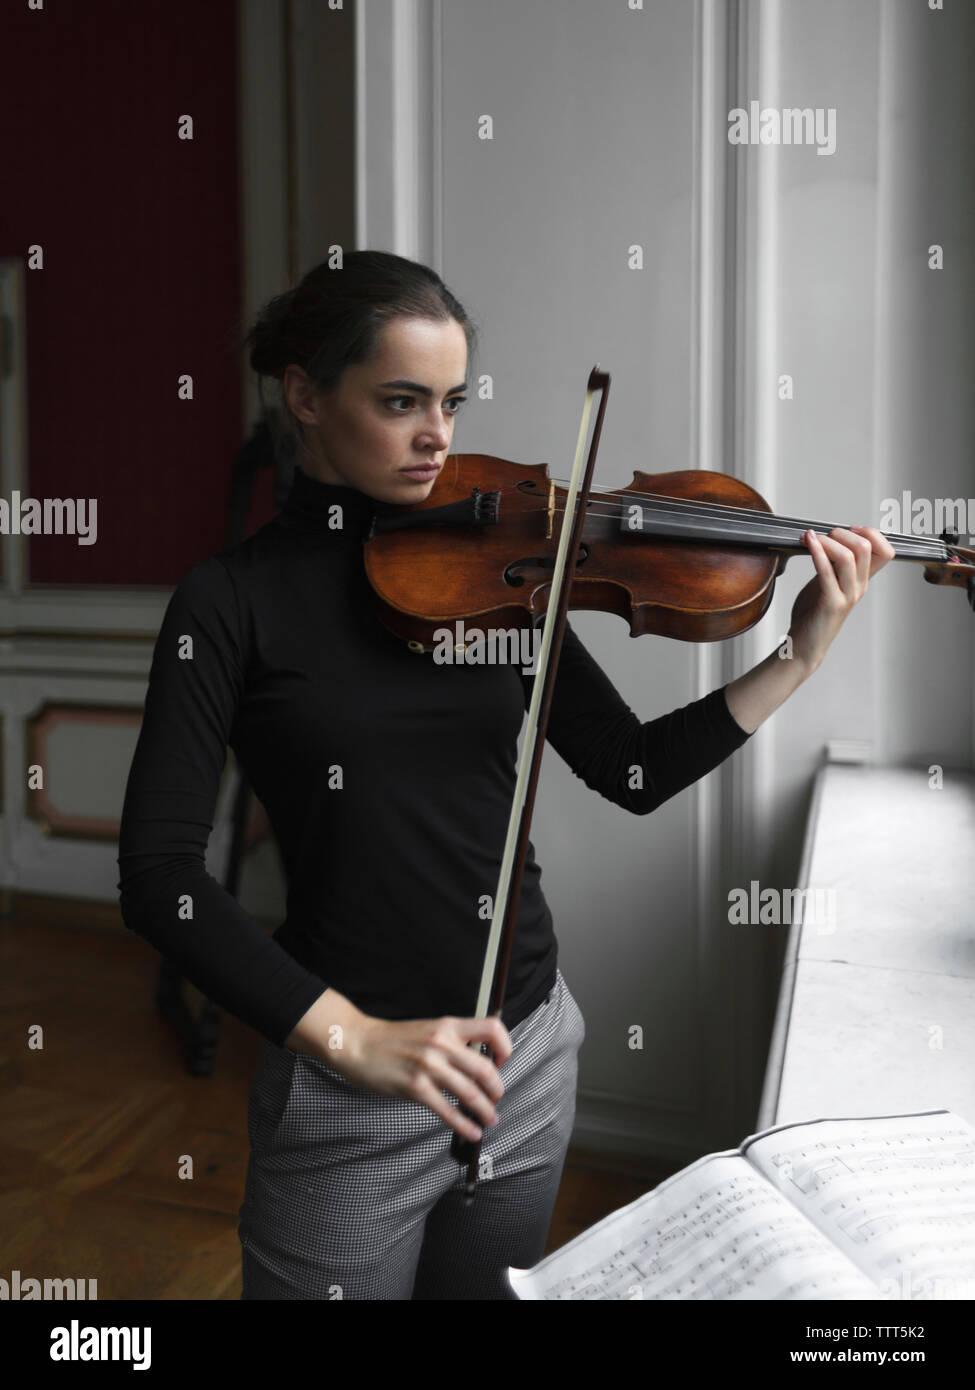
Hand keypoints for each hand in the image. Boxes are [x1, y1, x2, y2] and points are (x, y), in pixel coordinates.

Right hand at [334, 1012, 511, 1141]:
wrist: (357, 1043)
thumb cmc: (392, 1039)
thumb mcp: (428, 1029)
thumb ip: (452, 1042)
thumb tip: (478, 1062)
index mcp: (447, 1026)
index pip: (491, 1029)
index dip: (504, 1047)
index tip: (502, 1062)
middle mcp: (442, 1044)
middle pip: (486, 1069)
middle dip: (497, 1089)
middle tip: (496, 1098)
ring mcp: (428, 1066)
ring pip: (471, 1093)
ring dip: (486, 1111)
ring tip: (490, 1119)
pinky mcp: (415, 1088)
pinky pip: (448, 1111)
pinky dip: (464, 1125)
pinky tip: (471, 1132)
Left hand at [788, 525, 895, 672]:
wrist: (804, 645)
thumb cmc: (814, 613)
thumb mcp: (827, 582)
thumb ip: (832, 564)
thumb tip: (830, 538)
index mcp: (862, 581)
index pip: (886, 551)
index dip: (872, 533)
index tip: (850, 529)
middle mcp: (859, 587)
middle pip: (866, 548)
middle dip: (843, 533)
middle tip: (825, 535)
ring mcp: (847, 596)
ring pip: (849, 557)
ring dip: (828, 541)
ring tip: (812, 538)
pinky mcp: (831, 604)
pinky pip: (827, 572)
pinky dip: (817, 552)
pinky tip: (809, 542)